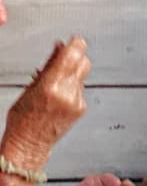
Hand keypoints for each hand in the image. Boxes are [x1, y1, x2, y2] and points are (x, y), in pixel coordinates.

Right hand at [3, 37, 89, 170]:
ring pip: (83, 74)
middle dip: (76, 57)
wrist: (29, 146)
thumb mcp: (30, 88)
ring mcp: (76, 101)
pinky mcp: (81, 108)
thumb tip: (59, 46)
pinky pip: (81, 89)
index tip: (74, 40)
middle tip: (65, 59)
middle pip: (83, 61)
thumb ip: (49, 66)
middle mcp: (66, 92)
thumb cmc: (23, 119)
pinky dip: (73, 87)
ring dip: (73, 73)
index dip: (76, 44)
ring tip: (57, 82)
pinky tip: (60, 96)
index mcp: (50, 85)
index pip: (73, 54)